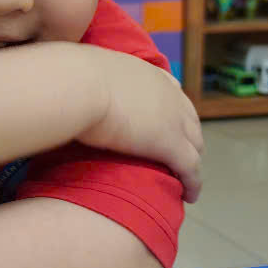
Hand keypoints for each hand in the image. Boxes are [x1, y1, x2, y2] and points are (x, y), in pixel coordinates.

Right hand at [81, 49, 203, 202]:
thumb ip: (92, 80)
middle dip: (188, 139)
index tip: (169, 124)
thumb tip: (75, 85)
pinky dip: (193, 183)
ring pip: (194, 146)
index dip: (174, 112)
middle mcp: (168, 95)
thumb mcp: (88, 72)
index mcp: (149, 76)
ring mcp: (173, 120)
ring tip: (186, 180)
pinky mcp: (170, 145)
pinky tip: (190, 195)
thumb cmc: (73, 77)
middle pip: (190, 122)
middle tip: (179, 157)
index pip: (172, 94)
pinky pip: (190, 169)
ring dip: (192, 162)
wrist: (79, 85)